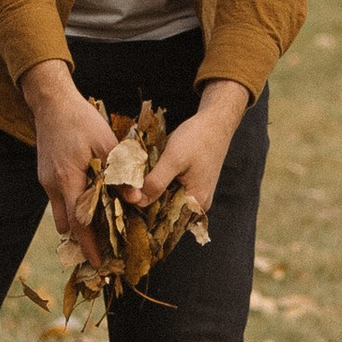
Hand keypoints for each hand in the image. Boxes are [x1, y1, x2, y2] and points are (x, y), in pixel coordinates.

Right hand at [21, 60, 118, 262]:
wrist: (51, 102)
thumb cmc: (80, 120)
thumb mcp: (106, 143)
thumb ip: (120, 172)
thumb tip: (136, 198)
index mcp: (68, 180)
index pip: (78, 223)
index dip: (89, 245)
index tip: (100, 263)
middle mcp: (53, 186)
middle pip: (67, 225)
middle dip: (83, 238)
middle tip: (104, 248)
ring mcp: (47, 180)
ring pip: (62, 212)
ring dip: (78, 220)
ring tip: (101, 225)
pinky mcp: (47, 174)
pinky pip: (61, 198)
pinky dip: (75, 204)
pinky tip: (92, 199)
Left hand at [139, 82, 247, 222]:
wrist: (215, 121)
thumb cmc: (198, 138)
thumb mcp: (173, 159)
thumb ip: (156, 182)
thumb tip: (137, 201)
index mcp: (196, 202)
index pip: (165, 220)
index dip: (143, 214)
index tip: (125, 204)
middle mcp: (197, 204)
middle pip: (166, 212)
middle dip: (146, 203)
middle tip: (126, 192)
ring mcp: (196, 194)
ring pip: (167, 201)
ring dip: (152, 194)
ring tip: (134, 185)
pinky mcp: (192, 184)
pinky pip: (172, 191)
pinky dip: (159, 186)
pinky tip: (147, 178)